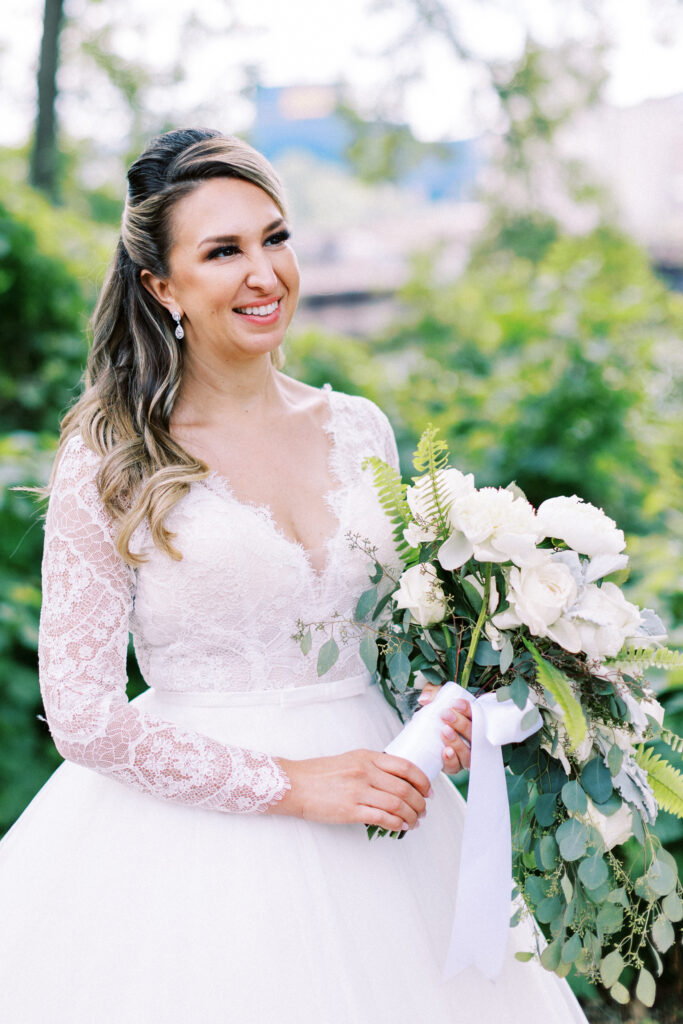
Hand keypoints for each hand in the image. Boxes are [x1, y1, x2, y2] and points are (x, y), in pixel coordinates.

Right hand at [268, 750, 430, 831]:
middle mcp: (365, 772)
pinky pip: (382, 817)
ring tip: (415, 821)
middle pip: (405, 788)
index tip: (428, 790)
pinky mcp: (350, 810)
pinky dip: (396, 823)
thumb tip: (396, 780)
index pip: (405, 767)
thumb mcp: (350, 760)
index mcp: (367, 757)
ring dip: (412, 815)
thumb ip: (373, 766)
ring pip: (397, 804)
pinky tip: (401, 826)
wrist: (294, 785)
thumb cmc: (320, 773)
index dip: (422, 780)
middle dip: (420, 802)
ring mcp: (358, 791)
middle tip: (424, 810)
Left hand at [418, 683, 471, 773]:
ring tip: (444, 731)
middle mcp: (472, 739)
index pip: (476, 714)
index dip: (467, 709)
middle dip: (461, 723)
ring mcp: (465, 754)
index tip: (454, 703)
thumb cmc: (436, 717)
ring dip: (457, 742)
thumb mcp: (436, 701)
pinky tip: (445, 751)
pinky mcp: (454, 765)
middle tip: (445, 715)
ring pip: (468, 752)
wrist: (423, 740)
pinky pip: (456, 766)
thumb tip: (424, 699)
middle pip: (474, 733)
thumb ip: (432, 693)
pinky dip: (452, 760)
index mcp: (471, 721)